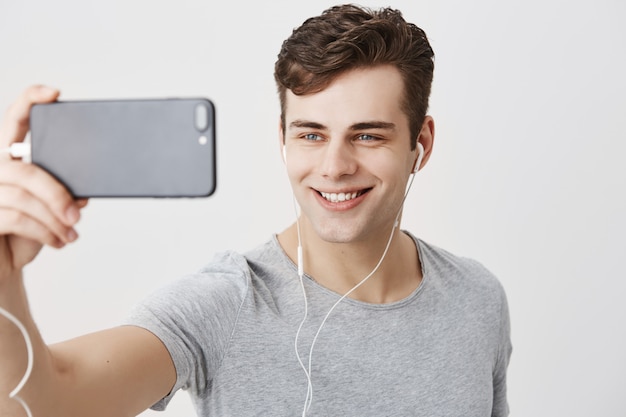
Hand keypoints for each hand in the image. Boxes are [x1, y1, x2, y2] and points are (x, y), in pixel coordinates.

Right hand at [0, 86, 86, 277]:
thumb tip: (83, 193)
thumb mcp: (51, 207)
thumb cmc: (29, 230)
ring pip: (23, 198)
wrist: (6, 263)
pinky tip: (60, 241)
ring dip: (55, 219)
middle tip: (77, 214)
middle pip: (26, 170)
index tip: (55, 94)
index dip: (30, 100)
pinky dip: (46, 232)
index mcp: (9, 155)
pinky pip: (16, 219)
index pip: (15, 119)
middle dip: (57, 193)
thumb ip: (65, 192)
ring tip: (71, 233)